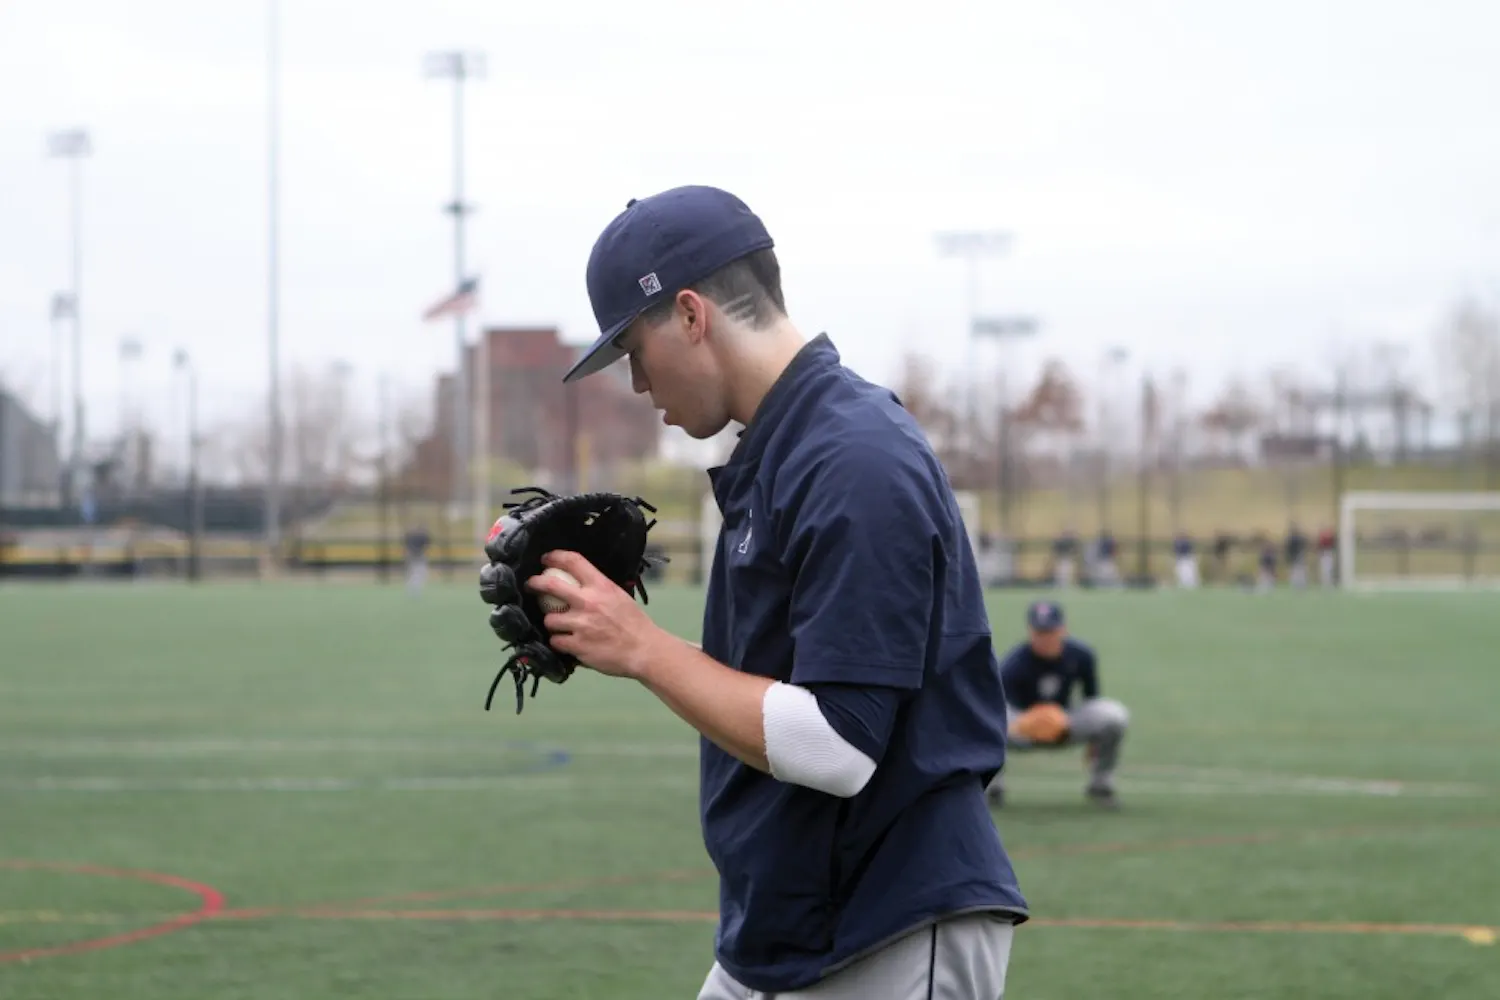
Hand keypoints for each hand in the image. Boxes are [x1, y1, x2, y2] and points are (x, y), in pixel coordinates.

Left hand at [525, 550, 669, 678]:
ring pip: (550, 619)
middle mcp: (588, 602)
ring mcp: (580, 625)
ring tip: (560, 626)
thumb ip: (600, 589)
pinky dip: (560, 642)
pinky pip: (556, 641)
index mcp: (601, 586)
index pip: (573, 561)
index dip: (555, 556)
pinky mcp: (577, 646)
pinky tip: (566, 643)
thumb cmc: (635, 623)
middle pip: (550, 585)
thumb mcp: (619, 596)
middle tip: (531, 585)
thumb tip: (583, 583)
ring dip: (552, 623)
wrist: (644, 650)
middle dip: (535, 583)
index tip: (546, 559)